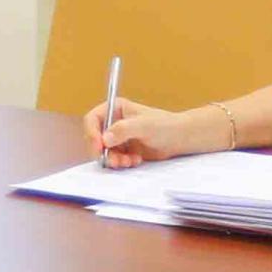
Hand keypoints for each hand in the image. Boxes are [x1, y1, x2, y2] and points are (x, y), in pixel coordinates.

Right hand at [84, 97, 226, 166]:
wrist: (179, 138)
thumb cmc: (165, 125)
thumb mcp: (144, 125)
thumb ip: (123, 130)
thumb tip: (105, 139)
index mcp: (115, 109)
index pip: (92, 119)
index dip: (92, 133)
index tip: (99, 147)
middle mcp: (113, 122)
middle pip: (95, 138)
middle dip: (103, 151)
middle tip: (114, 161)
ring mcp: (118, 137)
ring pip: (104, 152)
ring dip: (113, 159)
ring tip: (128, 161)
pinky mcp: (124, 150)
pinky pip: (114, 159)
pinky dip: (122, 163)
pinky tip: (135, 161)